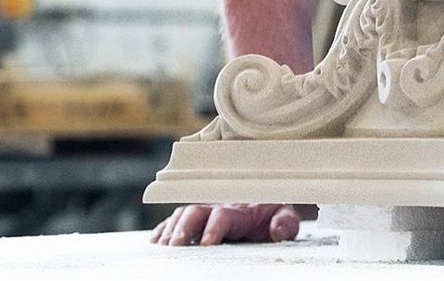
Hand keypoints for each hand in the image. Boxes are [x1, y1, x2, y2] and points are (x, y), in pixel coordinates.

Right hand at [151, 203, 311, 245]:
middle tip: (174, 246)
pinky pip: (177, 218)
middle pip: (196, 211)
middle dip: (184, 228)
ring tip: (163, 244)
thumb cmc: (276, 211)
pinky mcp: (199, 217)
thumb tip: (278, 230)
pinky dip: (164, 227)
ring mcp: (207, 209)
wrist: (270, 197)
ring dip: (171, 228)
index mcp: (241, 208)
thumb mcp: (287, 216)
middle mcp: (219, 205)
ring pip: (184, 213)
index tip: (206, 245)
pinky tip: (156, 239)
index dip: (214, 228)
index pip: (223, 215)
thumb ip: (286, 222)